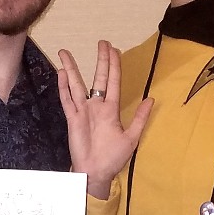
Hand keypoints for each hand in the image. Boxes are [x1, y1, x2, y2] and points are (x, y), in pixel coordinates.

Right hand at [57, 40, 152, 199]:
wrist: (95, 172)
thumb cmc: (113, 158)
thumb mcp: (131, 138)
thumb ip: (140, 118)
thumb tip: (152, 99)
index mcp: (111, 109)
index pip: (113, 81)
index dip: (114, 65)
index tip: (114, 49)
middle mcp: (96, 106)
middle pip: (97, 78)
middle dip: (100, 60)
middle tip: (101, 42)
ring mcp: (83, 111)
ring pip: (76, 85)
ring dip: (72, 69)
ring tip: (65, 52)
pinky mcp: (72, 119)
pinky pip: (67, 100)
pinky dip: (63, 87)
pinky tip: (61, 74)